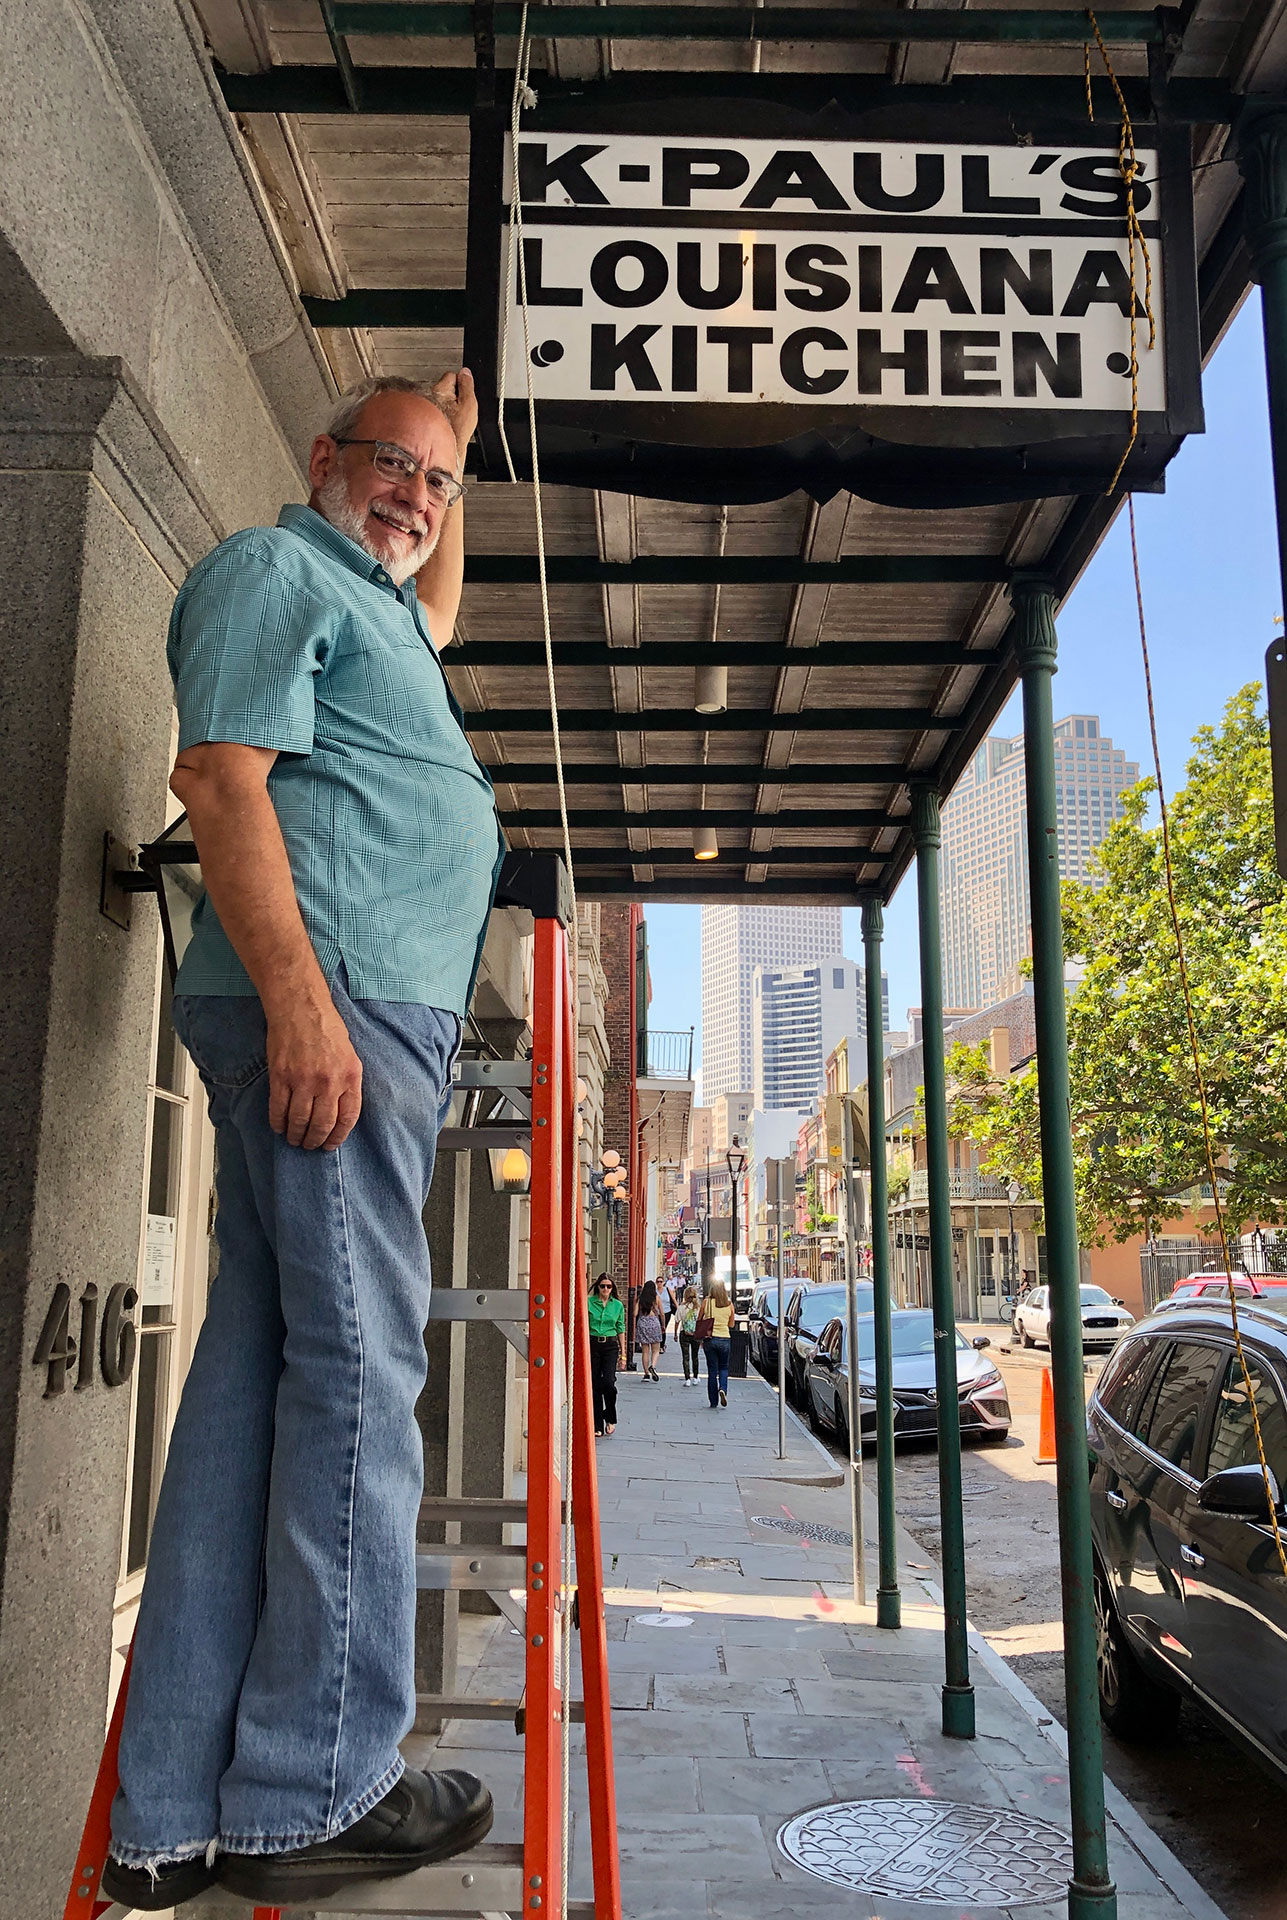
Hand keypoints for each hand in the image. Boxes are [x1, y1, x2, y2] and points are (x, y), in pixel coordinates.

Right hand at [266, 996, 363, 1149]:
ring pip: (299, 1121)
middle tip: (310, 1145)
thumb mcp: (350, 1055)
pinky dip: (278, 1123)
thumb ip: (347, 1082)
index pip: (347, 1118)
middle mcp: (329, 1082)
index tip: (330, 1145)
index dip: (337, 1137)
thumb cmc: (326, 1028)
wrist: (300, 1007)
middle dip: (315, 1141)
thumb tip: (340, 1110)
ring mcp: (303, 1081)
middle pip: (322, 1124)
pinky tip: (279, 1127)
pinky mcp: (281, 1077)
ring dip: (296, 1135)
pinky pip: (278, 1109)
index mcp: (350, 1077)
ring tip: (294, 1139)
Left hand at [431, 367, 477, 474]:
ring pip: (442, 399)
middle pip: (446, 387)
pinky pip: (438, 410)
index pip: (452, 375)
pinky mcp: (427, 416)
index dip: (461, 385)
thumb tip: (465, 372)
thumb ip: (467, 386)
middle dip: (454, 395)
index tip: (464, 395)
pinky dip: (444, 414)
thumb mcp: (469, 406)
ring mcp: (427, 406)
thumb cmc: (457, 431)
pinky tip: (449, 423)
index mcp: (440, 390)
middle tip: (460, 409)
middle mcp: (429, 395)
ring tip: (454, 418)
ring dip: (448, 405)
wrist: (448, 451)